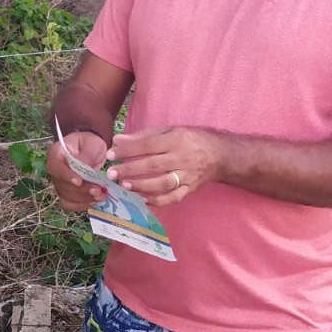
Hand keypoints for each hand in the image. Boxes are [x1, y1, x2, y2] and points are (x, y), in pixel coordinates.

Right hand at [47, 131, 109, 211]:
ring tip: (101, 196)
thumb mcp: (91, 142)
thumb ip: (87, 154)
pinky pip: (69, 204)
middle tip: (98, 190)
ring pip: (67, 196)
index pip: (56, 167)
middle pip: (62, 185)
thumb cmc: (89, 143)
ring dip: (84, 199)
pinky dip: (81, 205)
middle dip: (81, 190)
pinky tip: (93, 201)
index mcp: (56, 154)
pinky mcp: (66, 193)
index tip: (79, 181)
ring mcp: (59, 183)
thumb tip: (84, 167)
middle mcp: (54, 170)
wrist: (89, 149)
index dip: (67, 176)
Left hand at [106, 126, 223, 206]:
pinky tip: (142, 198)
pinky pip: (173, 197)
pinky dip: (157, 200)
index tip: (111, 154)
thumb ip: (143, 136)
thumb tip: (117, 140)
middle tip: (112, 173)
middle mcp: (182, 158)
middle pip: (153, 165)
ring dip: (142, 186)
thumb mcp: (169, 130)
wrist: (220, 154)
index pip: (148, 145)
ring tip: (125, 185)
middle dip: (130, 170)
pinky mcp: (190, 188)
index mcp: (176, 140)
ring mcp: (187, 175)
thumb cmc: (190, 139)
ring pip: (163, 183)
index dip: (128, 150)